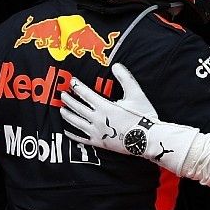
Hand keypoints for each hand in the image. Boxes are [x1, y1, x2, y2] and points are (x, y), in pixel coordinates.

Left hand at [60, 63, 197, 173]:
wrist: (148, 139)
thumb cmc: (143, 116)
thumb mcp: (136, 94)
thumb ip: (125, 78)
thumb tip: (116, 66)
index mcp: (104, 106)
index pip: (86, 94)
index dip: (77, 86)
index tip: (72, 82)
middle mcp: (97, 119)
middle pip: (78, 108)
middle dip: (69, 100)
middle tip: (62, 95)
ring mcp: (97, 132)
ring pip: (76, 122)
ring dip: (68, 115)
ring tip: (62, 110)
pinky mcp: (100, 143)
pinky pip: (81, 139)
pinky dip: (72, 134)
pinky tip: (67, 131)